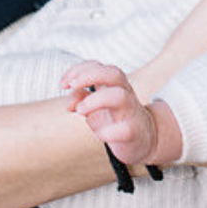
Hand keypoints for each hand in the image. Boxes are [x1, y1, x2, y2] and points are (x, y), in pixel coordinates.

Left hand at [61, 61, 181, 166]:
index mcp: (114, 85)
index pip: (98, 66)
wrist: (143, 141)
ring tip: (80, 111)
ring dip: (95, 101)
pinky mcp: (134, 132)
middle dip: (89, 75)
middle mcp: (125, 93)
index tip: (62, 84)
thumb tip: (69, 104)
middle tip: (71, 86)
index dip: (78, 70)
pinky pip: (125, 129)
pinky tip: (98, 135)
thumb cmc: (115, 119)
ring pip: (119, 96)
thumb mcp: (95, 107)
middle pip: (113, 73)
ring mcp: (131, 112)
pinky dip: (108, 132)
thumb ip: (80, 100)